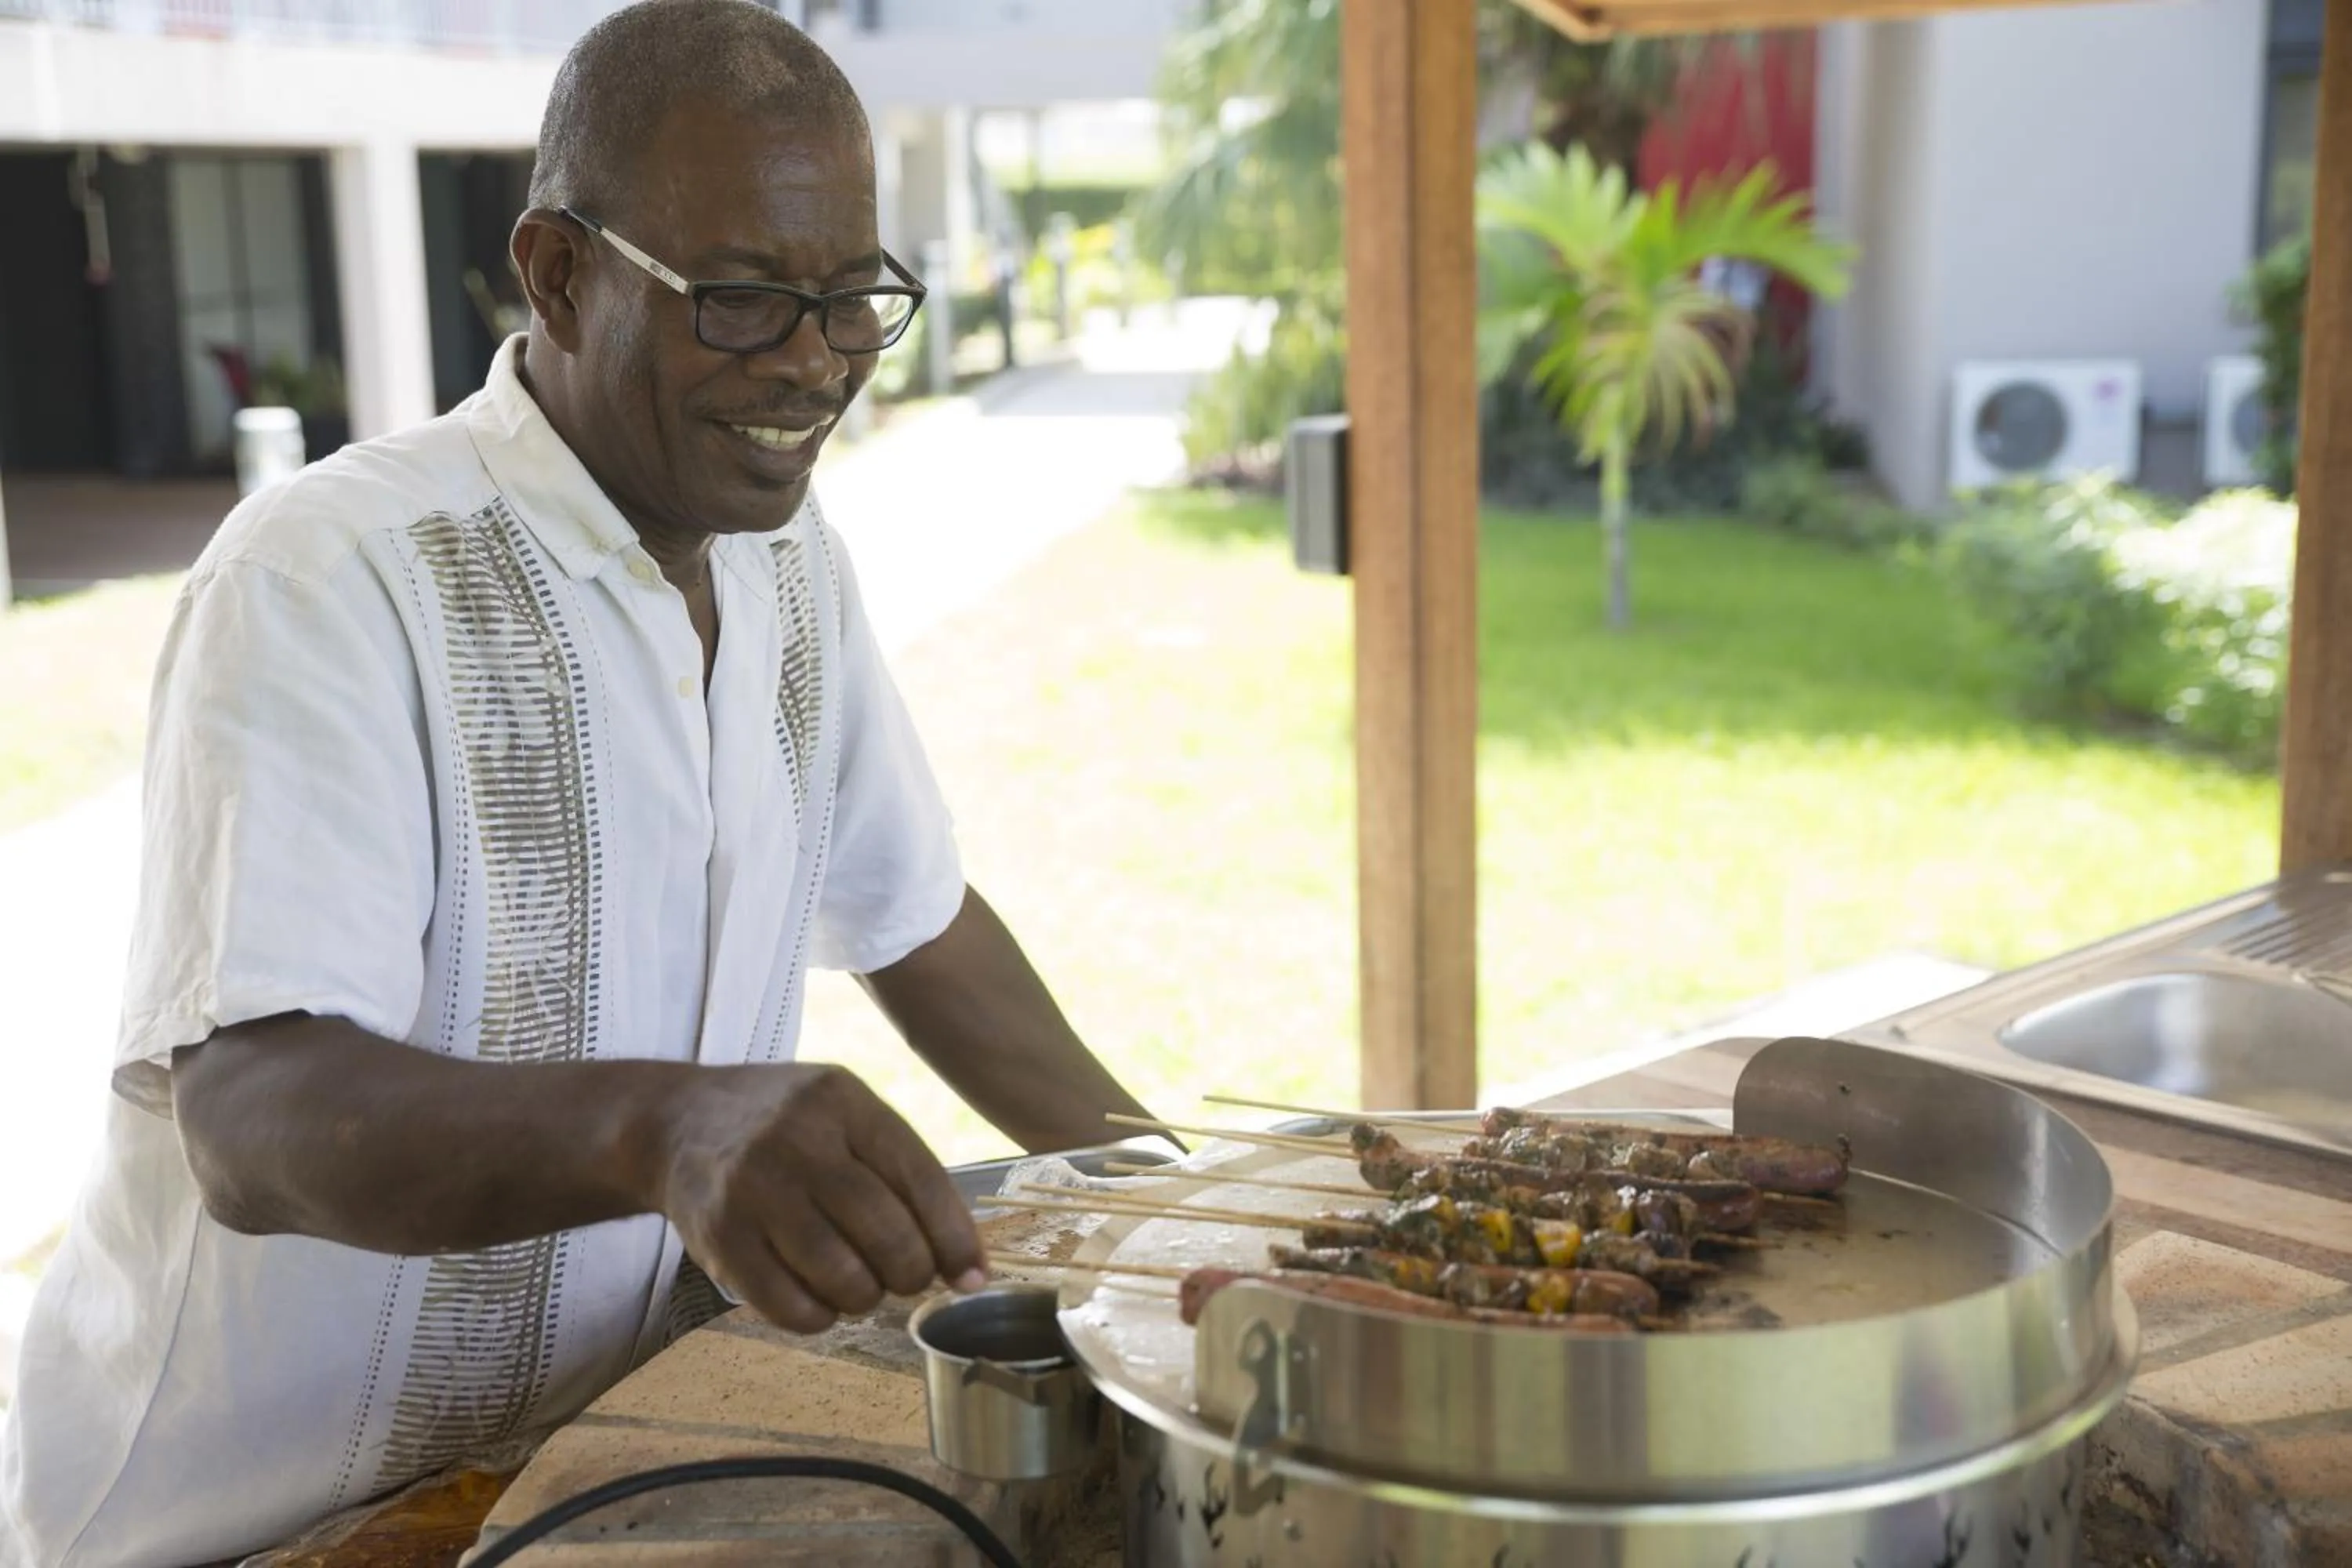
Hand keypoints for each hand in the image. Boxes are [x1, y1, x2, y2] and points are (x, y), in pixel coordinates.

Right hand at [650, 1063, 985, 1333]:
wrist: (678, 1122)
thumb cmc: (787, 1126)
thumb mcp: (845, 1114)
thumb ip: (901, 1173)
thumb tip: (965, 1262)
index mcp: (843, 1102)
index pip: (919, 1178)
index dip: (954, 1238)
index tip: (973, 1277)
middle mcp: (797, 1139)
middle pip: (884, 1231)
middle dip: (912, 1272)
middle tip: (908, 1278)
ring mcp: (753, 1188)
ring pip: (840, 1274)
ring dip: (865, 1297)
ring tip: (861, 1286)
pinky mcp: (719, 1236)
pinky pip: (788, 1305)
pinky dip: (818, 1317)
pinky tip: (820, 1300)